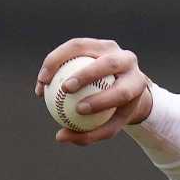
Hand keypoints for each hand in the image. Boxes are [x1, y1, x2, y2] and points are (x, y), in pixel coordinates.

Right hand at [34, 38, 154, 146]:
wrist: (123, 86)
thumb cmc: (114, 111)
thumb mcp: (107, 126)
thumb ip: (88, 134)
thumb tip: (59, 137)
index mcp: (137, 83)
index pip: (122, 91)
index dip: (103, 100)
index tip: (80, 110)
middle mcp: (128, 61)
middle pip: (108, 64)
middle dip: (86, 75)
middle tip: (65, 89)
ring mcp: (111, 47)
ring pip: (83, 48)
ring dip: (60, 62)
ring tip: (45, 81)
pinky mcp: (94, 42)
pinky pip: (70, 48)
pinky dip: (54, 61)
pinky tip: (42, 79)